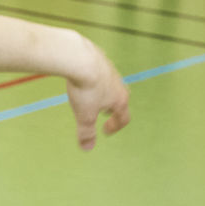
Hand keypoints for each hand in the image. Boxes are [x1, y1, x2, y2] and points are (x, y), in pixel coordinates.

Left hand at [64, 35, 130, 150]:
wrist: (80, 58)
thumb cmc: (85, 88)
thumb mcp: (84, 115)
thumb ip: (86, 132)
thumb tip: (87, 148)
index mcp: (119, 100)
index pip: (124, 118)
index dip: (115, 126)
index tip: (105, 131)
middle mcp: (119, 84)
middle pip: (121, 98)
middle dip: (113, 107)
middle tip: (103, 111)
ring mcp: (110, 70)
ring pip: (111, 83)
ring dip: (104, 91)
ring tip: (92, 94)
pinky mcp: (99, 57)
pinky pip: (99, 69)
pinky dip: (94, 76)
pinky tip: (82, 75)